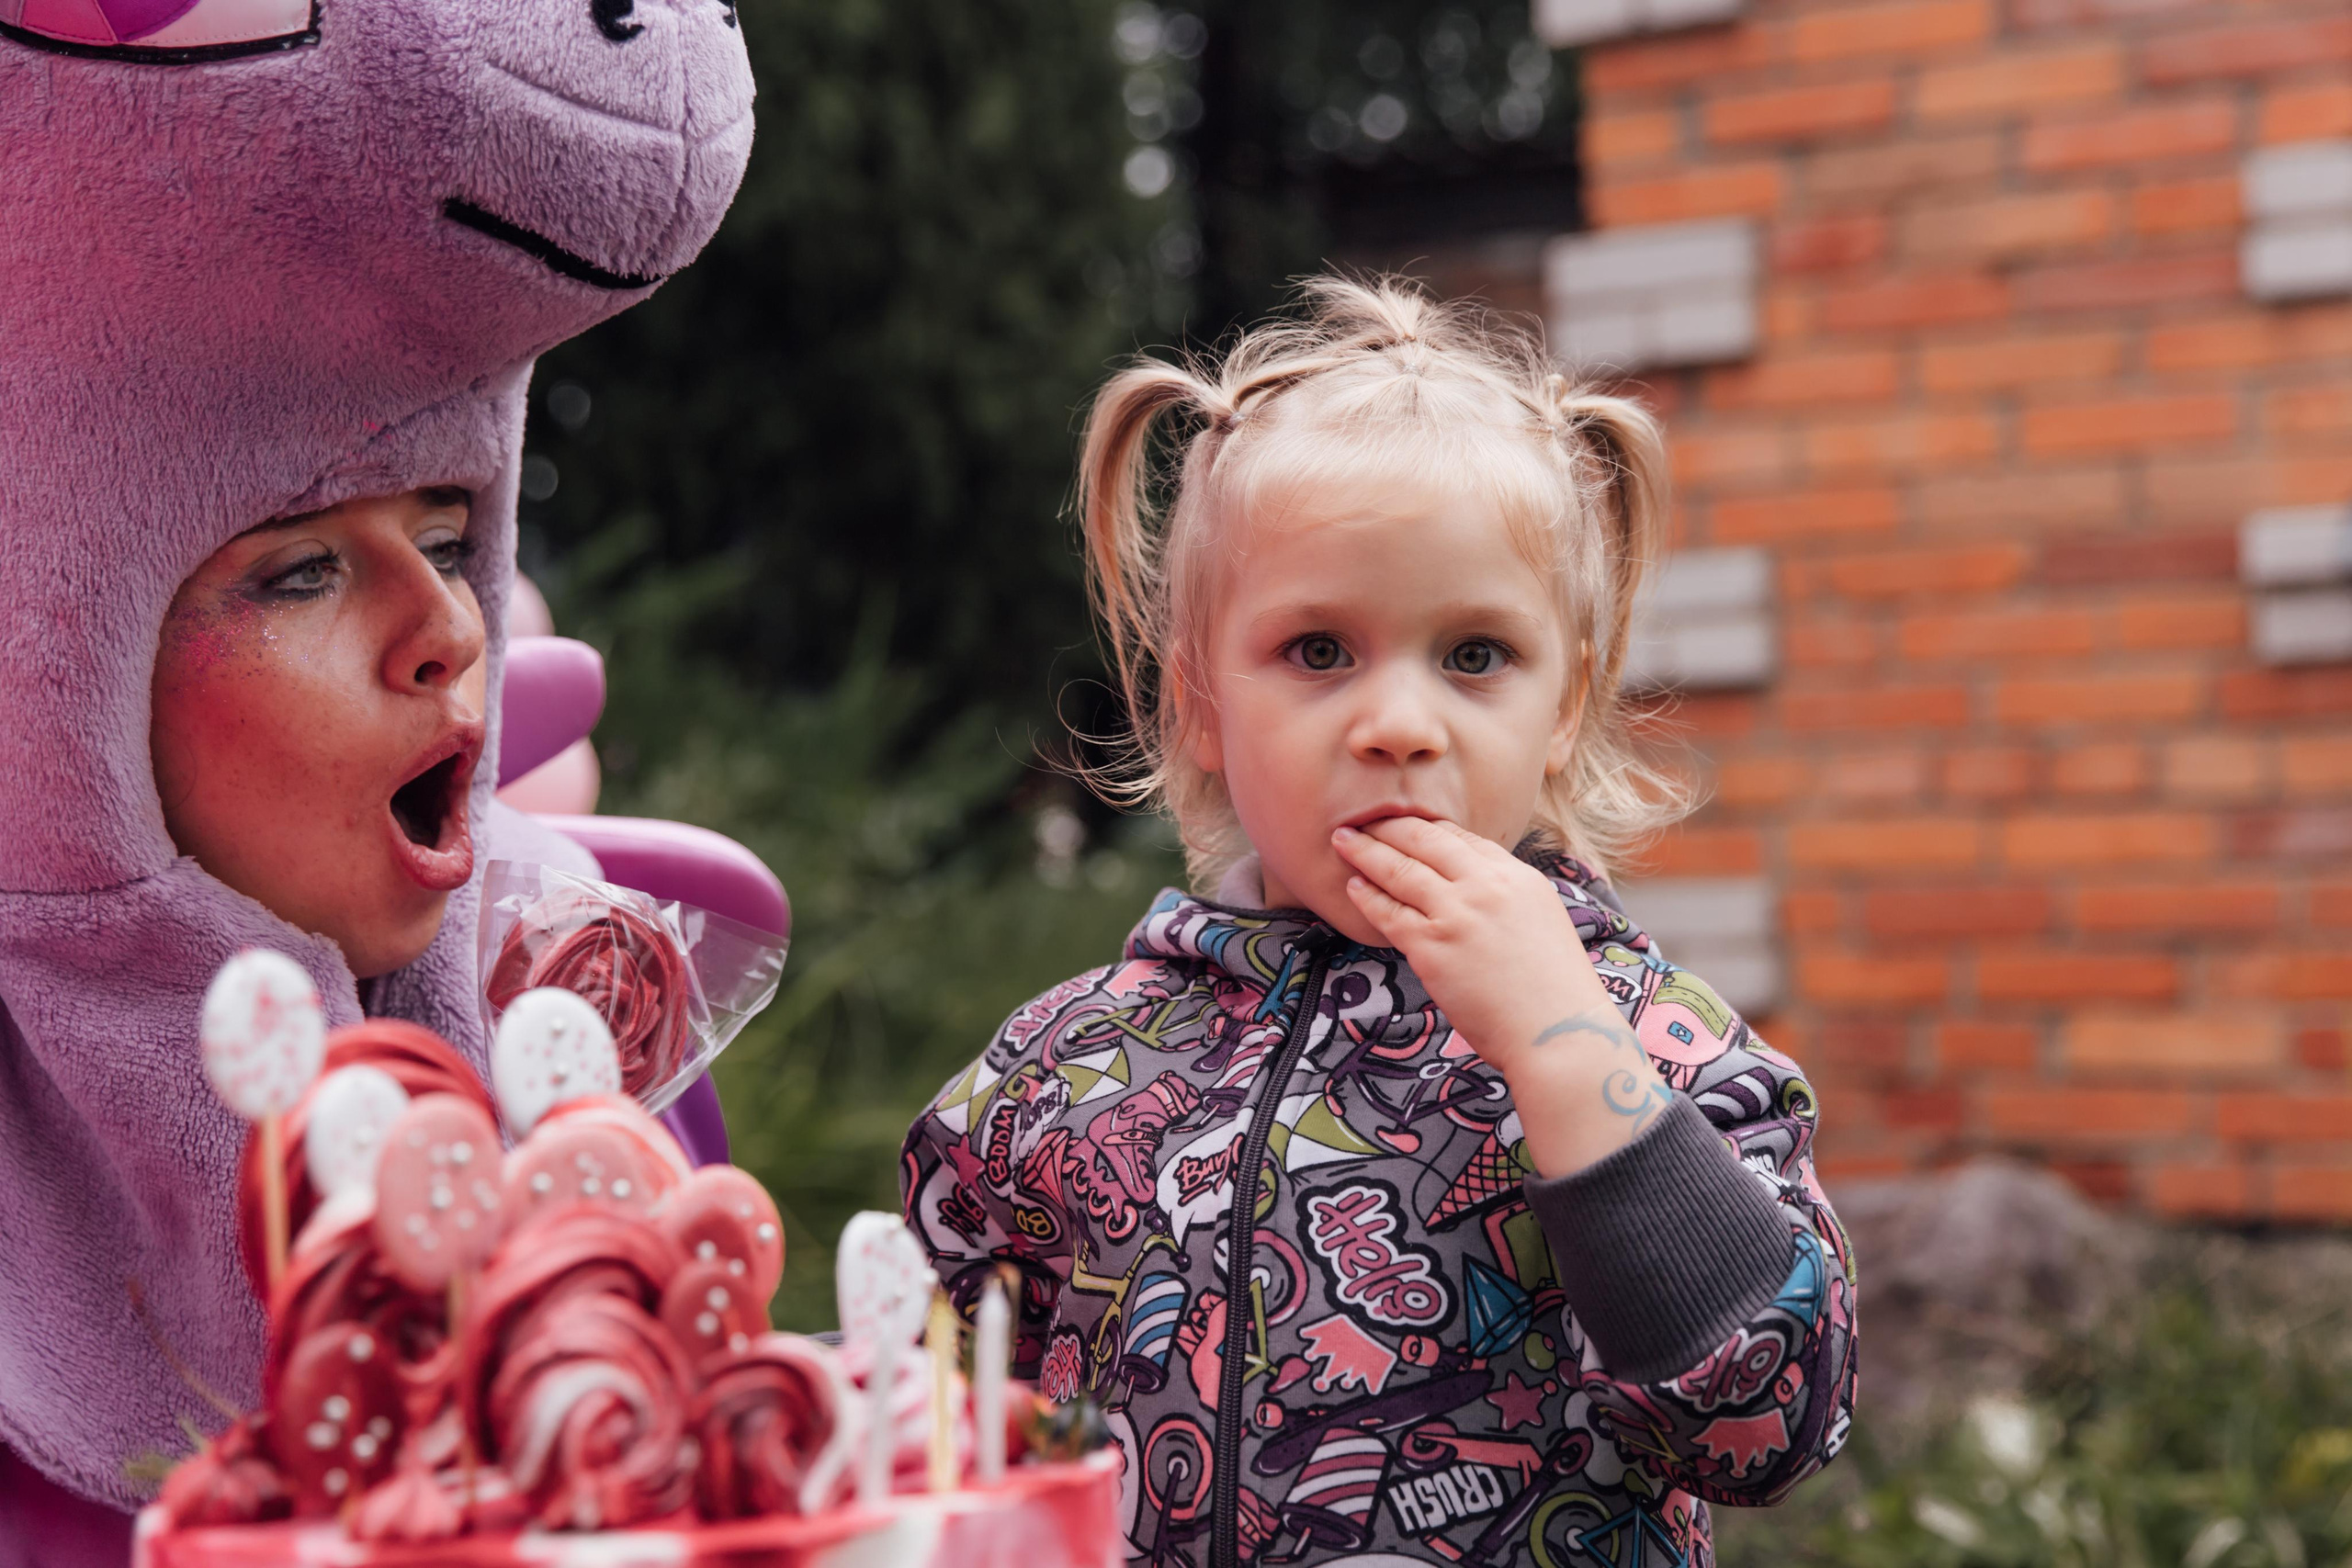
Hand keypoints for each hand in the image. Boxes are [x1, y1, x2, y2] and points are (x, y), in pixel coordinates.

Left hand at [1332, 817, 1599, 1067]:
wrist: (1558, 1032)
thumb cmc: (1553, 989)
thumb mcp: (1542, 918)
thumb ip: (1505, 895)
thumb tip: (1471, 885)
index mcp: (1517, 876)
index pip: (1461, 837)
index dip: (1425, 827)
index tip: (1403, 823)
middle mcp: (1486, 885)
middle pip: (1425, 841)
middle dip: (1388, 826)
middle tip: (1362, 820)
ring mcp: (1456, 914)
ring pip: (1399, 870)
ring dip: (1366, 852)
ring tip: (1343, 841)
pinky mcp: (1431, 946)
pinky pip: (1388, 912)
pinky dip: (1366, 896)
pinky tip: (1352, 886)